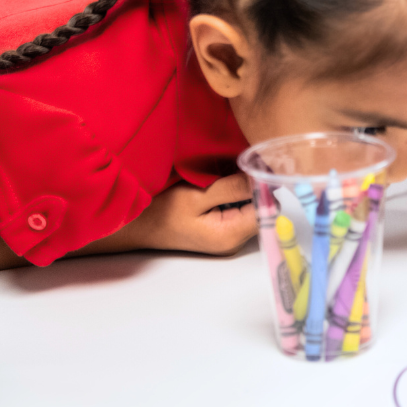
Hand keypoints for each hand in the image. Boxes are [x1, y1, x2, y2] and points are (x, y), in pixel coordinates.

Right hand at [139, 174, 256, 254]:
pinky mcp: (223, 230)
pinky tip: (221, 186)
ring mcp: (229, 237)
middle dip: (255, 187)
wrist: (140, 226)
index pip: (267, 210)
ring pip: (251, 208)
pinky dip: (235, 196)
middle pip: (261, 209)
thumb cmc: (162, 212)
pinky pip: (239, 210)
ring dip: (244, 190)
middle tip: (241, 166)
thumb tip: (261, 179)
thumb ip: (232, 188)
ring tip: (228, 174)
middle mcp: (235, 240)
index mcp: (231, 234)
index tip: (257, 167)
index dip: (266, 187)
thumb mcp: (197, 195)